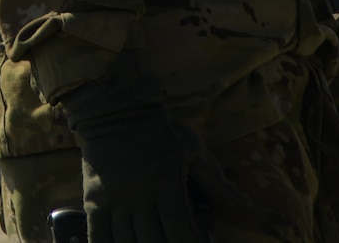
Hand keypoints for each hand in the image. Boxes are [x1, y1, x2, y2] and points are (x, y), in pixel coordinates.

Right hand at [72, 100, 201, 242]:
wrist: (112, 108)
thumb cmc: (158, 128)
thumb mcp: (192, 148)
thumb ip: (215, 180)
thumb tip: (244, 204)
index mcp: (167, 183)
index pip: (181, 230)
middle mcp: (140, 196)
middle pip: (154, 241)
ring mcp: (115, 200)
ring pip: (127, 242)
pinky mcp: (94, 200)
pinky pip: (99, 235)